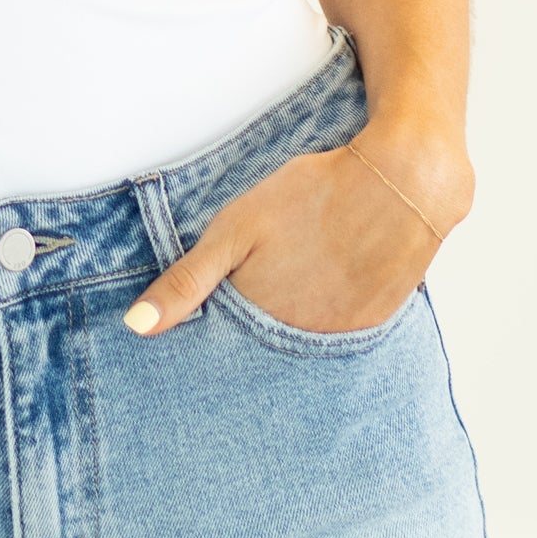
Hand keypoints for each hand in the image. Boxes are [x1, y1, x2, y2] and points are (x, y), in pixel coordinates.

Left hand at [121, 119, 472, 336]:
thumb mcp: (235, 230)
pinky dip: (324, 322)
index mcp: (261, 321)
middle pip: (262, 355)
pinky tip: (323, 288)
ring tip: (292, 288)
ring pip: (300, 348)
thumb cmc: (311, 197)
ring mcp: (340, 338)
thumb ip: (187, 282)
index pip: (222, 354)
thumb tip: (135, 329)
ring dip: (288, 331)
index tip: (206, 324)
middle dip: (248, 342)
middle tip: (260, 291)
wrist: (401, 183)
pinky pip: (337, 340)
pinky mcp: (372, 326)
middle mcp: (300, 342)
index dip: (210, 337)